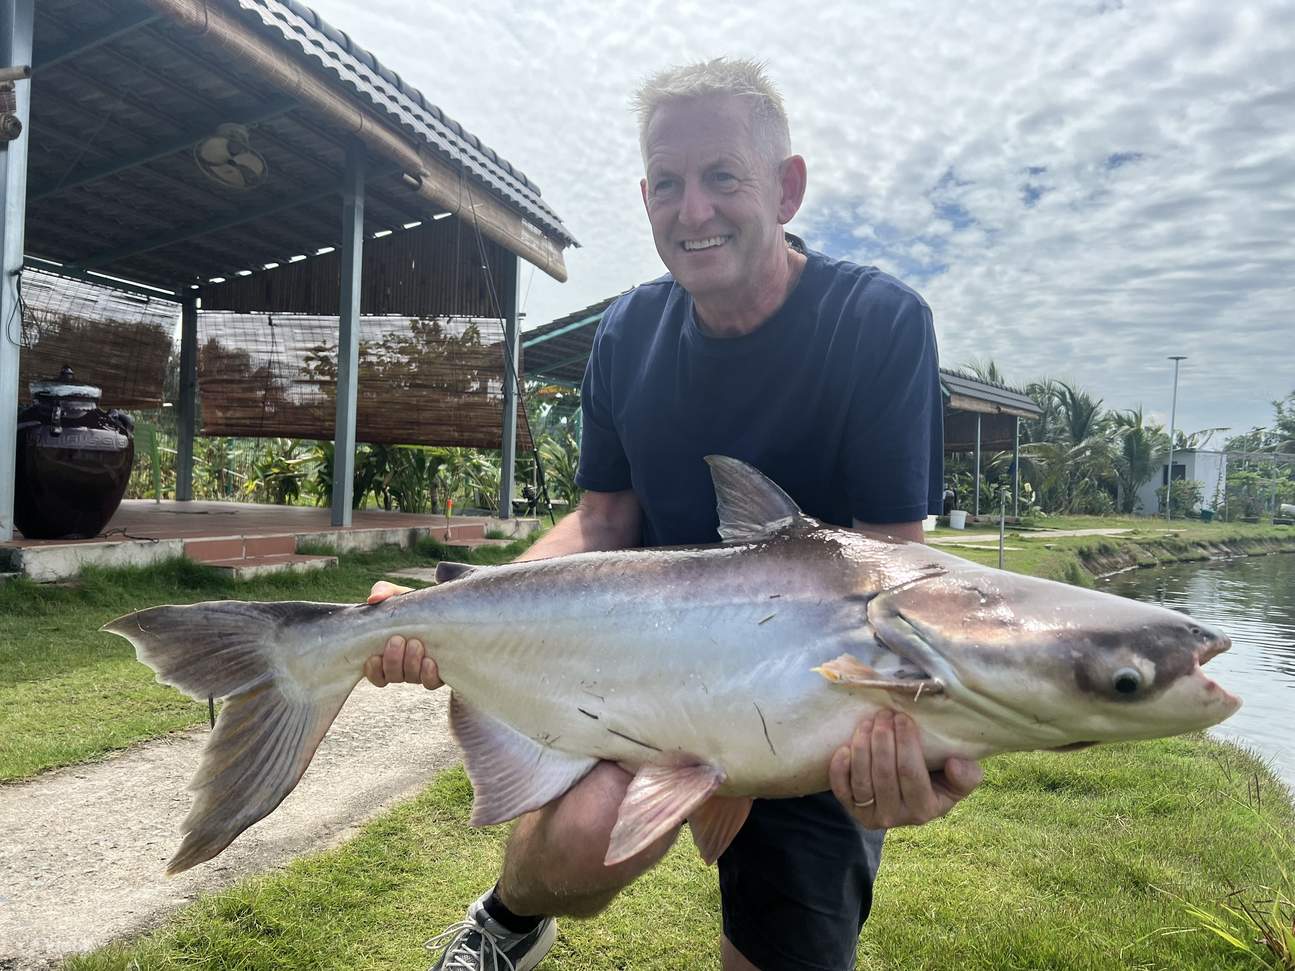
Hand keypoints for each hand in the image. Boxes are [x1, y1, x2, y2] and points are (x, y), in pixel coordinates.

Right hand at [362, 582, 441, 689]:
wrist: (443, 606)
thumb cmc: (414, 604)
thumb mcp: (397, 595)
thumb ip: (383, 592)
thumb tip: (373, 599)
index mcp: (387, 654)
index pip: (375, 674)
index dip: (373, 670)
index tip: (374, 656)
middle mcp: (403, 667)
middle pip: (392, 676)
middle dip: (393, 661)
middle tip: (397, 640)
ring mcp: (421, 671)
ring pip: (411, 678)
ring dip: (411, 663)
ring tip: (415, 643)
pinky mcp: (439, 671)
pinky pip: (431, 682)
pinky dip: (428, 674)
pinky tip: (430, 661)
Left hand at [829, 710, 981, 827]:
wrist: (909, 799)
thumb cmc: (937, 782)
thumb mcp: (959, 781)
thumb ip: (967, 775)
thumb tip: (955, 763)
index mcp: (925, 810)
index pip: (911, 772)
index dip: (906, 743)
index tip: (903, 717)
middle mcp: (896, 817)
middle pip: (884, 774)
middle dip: (883, 739)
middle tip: (884, 714)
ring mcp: (871, 815)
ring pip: (862, 780)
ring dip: (862, 746)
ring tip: (868, 722)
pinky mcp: (852, 810)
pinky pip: (841, 790)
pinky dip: (840, 769)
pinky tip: (844, 747)